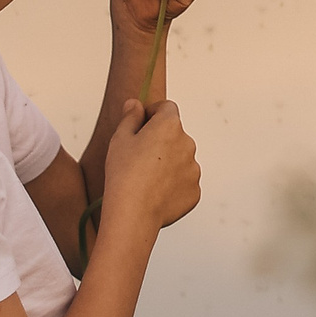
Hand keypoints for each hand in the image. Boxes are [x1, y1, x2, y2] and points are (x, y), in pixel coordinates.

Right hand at [102, 98, 200, 230]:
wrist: (133, 212)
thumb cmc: (124, 174)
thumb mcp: (120, 139)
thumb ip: (130, 117)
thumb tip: (135, 104)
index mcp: (170, 125)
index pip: (166, 108)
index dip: (152, 115)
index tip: (140, 127)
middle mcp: (188, 143)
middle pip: (174, 135)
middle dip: (160, 142)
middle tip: (138, 158)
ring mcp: (194, 169)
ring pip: (180, 160)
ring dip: (167, 164)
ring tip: (145, 179)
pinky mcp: (195, 191)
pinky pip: (183, 182)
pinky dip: (172, 185)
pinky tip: (154, 193)